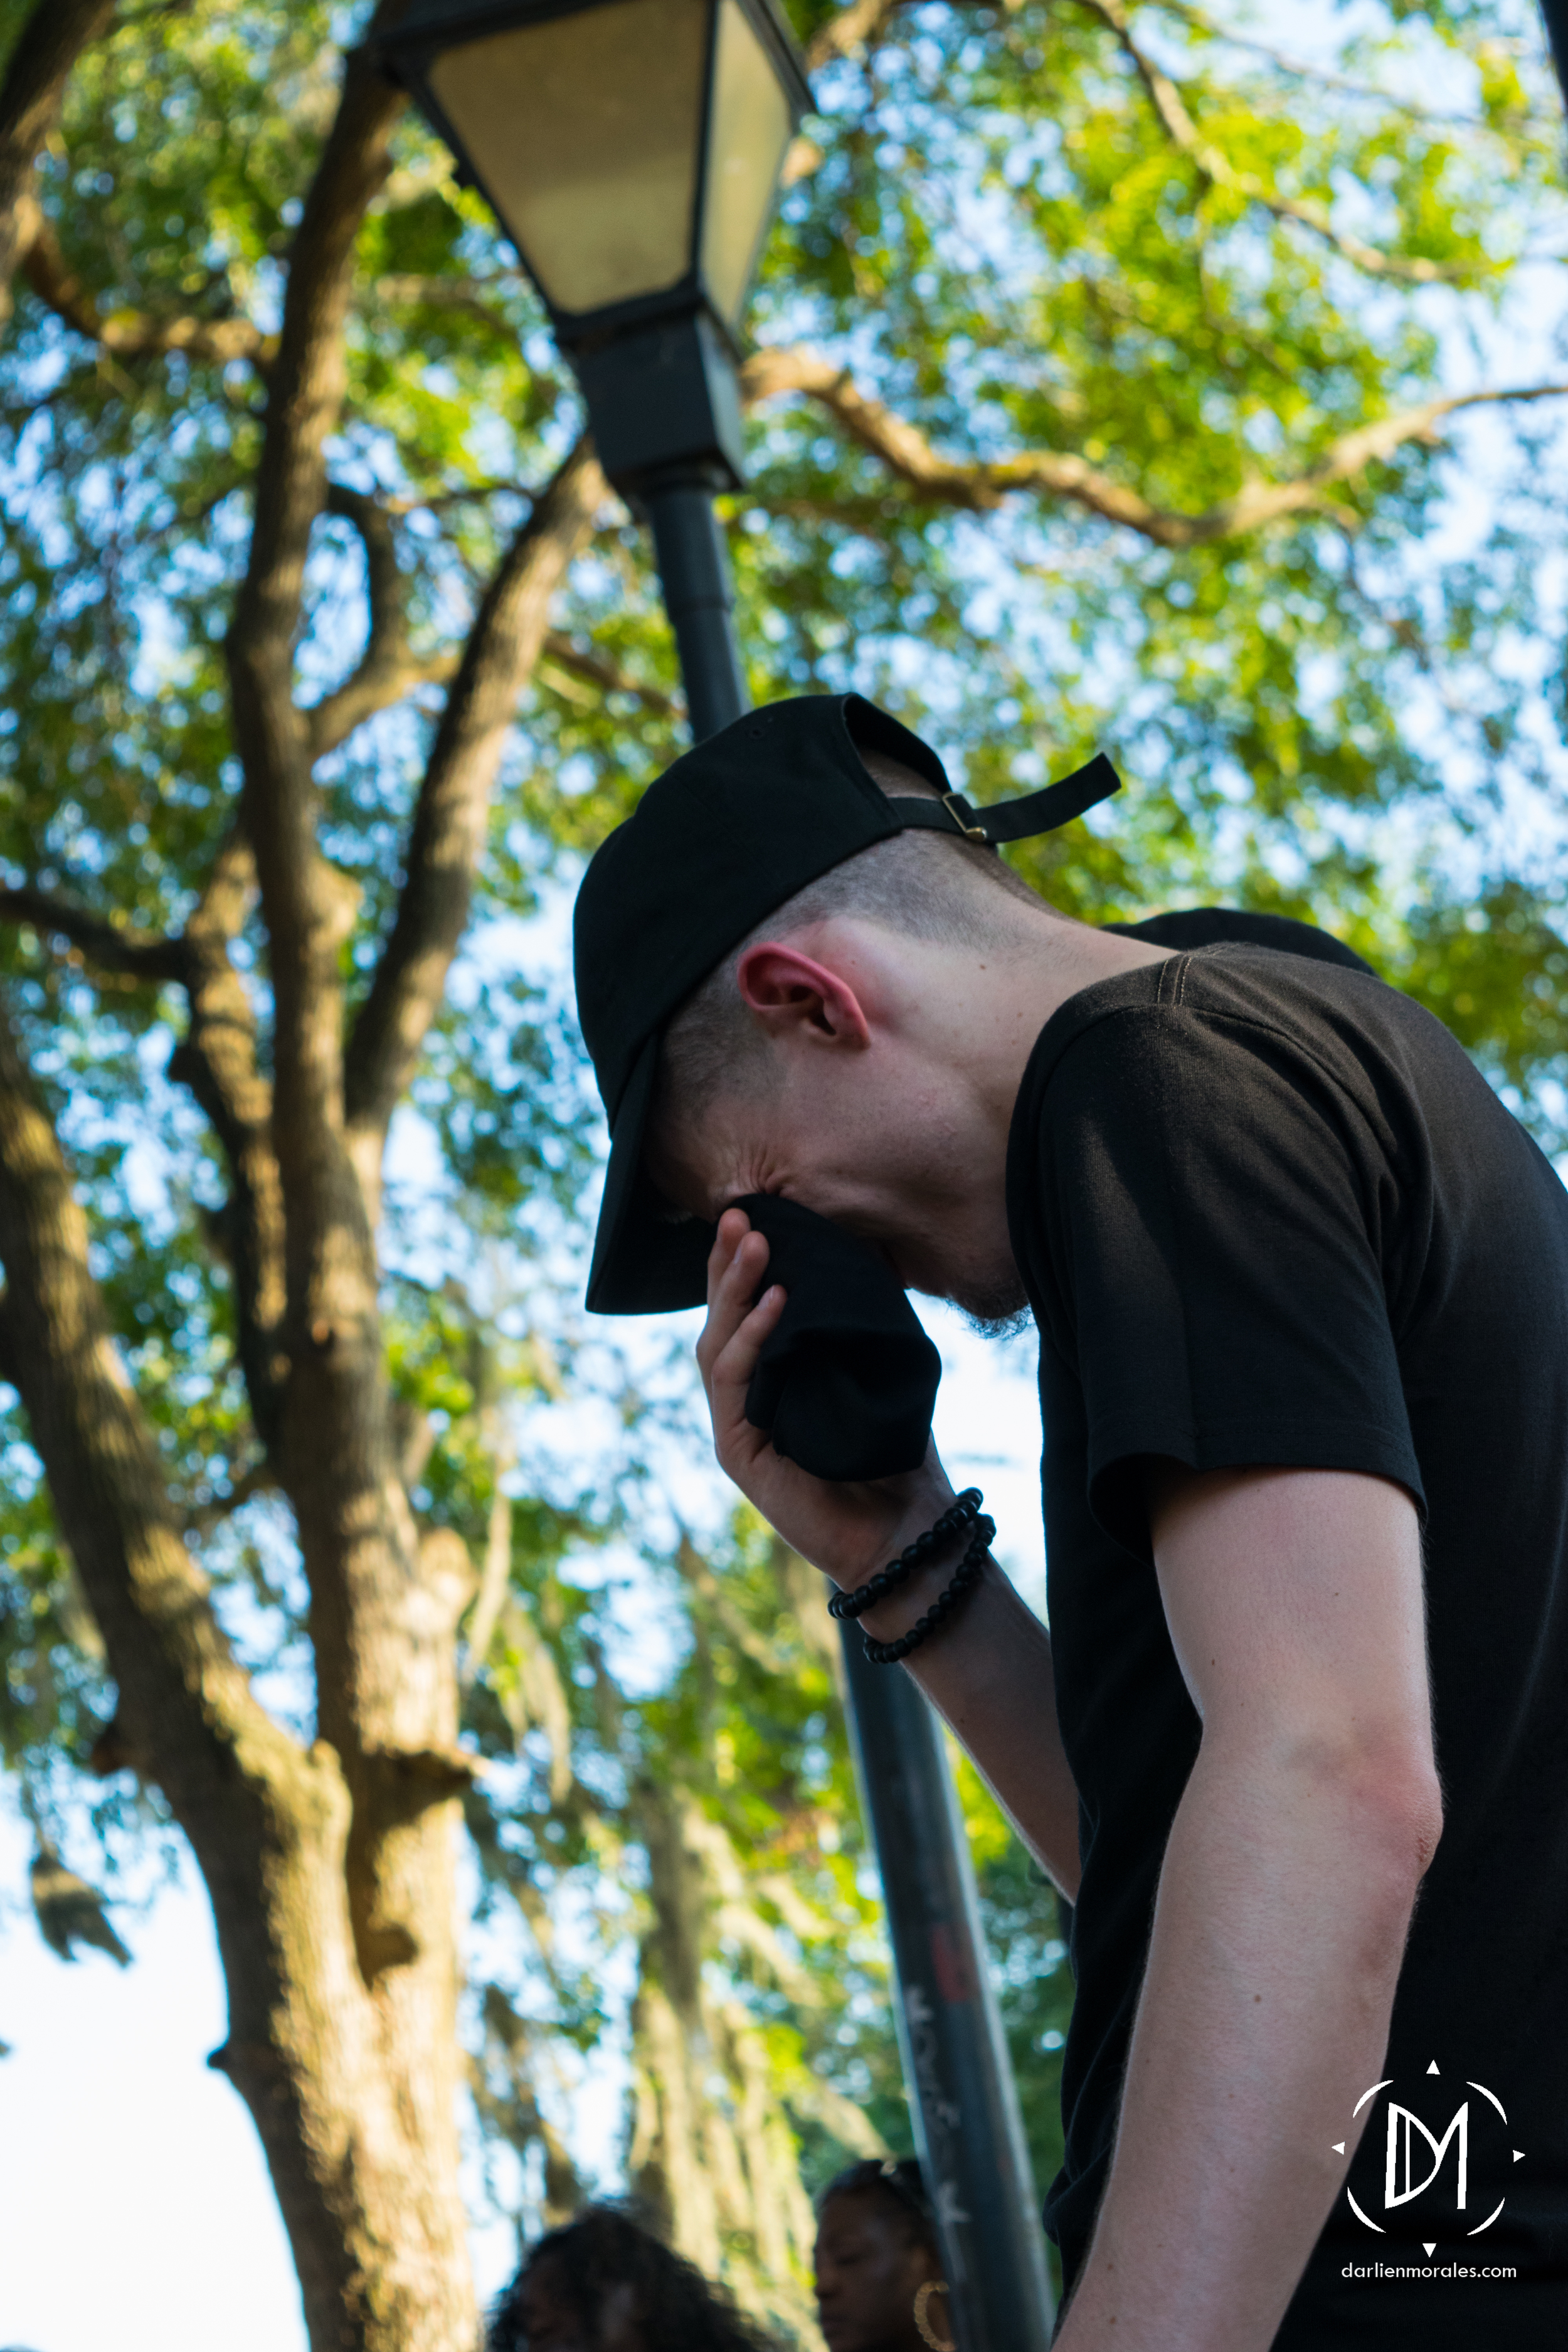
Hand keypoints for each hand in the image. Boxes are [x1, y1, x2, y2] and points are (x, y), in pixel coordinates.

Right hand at [696, 1206, 952, 1584]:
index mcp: (771, 1376)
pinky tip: (775, 1303)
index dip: (742, 1263)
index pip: (744, 1309)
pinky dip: (752, 1339)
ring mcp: (735, 1424)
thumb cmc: (896, 1452)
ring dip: (735, 1291)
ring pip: (717, 1344)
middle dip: (728, 1264)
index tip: (754, 1212)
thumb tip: (867, 1246)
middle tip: (741, 1214)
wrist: (904, 1530)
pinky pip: (735, 1383)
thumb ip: (862, 1318)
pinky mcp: (737, 1451)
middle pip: (721, 1319)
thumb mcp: (880, 1368)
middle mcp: (746, 1396)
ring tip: (756, 1244)